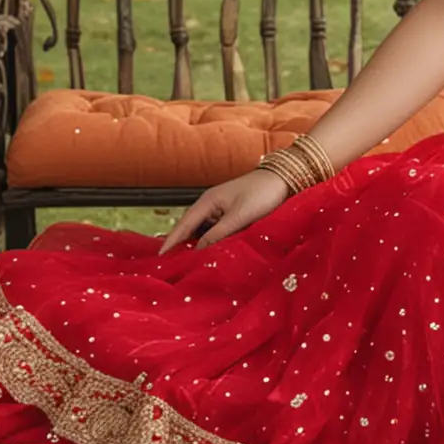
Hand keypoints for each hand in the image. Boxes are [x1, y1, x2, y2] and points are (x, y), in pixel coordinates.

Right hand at [157, 169, 290, 253]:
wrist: (284, 180)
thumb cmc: (262, 194)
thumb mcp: (239, 216)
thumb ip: (218, 234)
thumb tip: (198, 250)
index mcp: (208, 201)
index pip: (184, 224)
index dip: (172, 240)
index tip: (160, 256)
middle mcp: (211, 204)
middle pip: (190, 227)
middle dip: (179, 243)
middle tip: (168, 263)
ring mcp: (221, 208)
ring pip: (203, 230)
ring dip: (195, 243)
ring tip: (184, 261)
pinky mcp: (232, 213)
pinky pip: (215, 229)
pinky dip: (210, 240)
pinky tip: (209, 252)